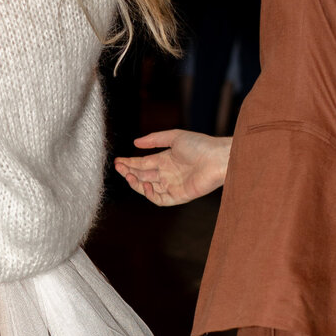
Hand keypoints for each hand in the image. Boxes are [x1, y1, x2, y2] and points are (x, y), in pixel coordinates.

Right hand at [114, 129, 230, 206]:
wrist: (218, 158)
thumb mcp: (175, 137)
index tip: (117, 161)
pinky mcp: (179, 196)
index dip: (129, 163)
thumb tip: (135, 142)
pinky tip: (145, 184)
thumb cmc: (201, 145)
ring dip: (136, 183)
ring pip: (148, 188)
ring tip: (128, 175)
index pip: (143, 163)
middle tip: (118, 168)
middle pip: (143, 176)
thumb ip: (155, 140)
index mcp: (165, 159)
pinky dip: (150, 194)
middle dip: (129, 172)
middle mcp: (167, 173)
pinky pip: (160, 199)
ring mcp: (173, 185)